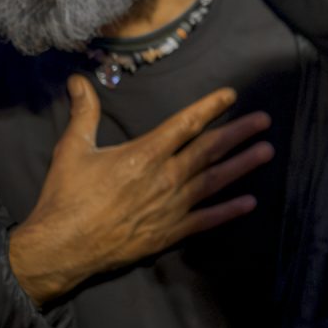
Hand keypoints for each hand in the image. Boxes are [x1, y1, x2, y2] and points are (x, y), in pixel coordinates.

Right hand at [7, 77, 274, 305]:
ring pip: (215, 180)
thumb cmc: (65, 197)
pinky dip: (229, 211)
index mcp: (144, 154)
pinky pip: (206, 219)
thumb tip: (78, 80)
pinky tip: (250, 202)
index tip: (231, 94)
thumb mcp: (72, 149)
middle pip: (210, 149)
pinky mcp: (169, 232)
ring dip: (243, 165)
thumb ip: (83, 113)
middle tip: (264, 120)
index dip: (210, 106)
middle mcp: (165, 177)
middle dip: (239, 132)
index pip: (186, 123)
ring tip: (267, 151)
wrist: (61, 248)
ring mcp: (171, 206)